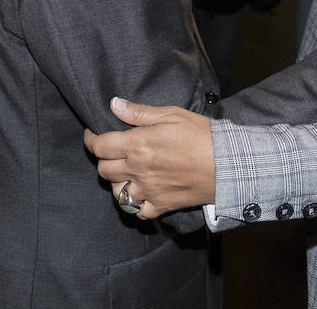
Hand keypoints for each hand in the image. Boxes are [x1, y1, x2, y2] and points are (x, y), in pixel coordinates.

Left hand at [84, 97, 215, 219]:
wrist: (226, 163)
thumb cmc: (200, 134)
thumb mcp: (171, 114)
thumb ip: (139, 112)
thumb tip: (114, 104)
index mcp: (137, 144)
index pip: (100, 146)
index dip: (90, 140)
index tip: (91, 135)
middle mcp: (137, 169)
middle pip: (103, 169)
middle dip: (103, 158)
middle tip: (113, 150)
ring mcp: (148, 190)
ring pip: (115, 191)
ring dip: (116, 180)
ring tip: (125, 171)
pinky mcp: (160, 205)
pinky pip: (136, 211)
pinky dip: (133, 203)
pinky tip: (139, 192)